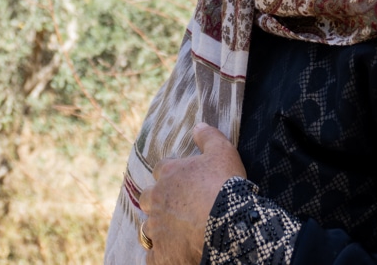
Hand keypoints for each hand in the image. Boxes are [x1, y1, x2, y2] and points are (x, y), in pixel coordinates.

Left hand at [138, 123, 246, 263]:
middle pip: (148, 198)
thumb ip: (208, 136)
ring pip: (149, 228)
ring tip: (177, 234)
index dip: (173, 175)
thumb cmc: (225, 185)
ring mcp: (157, 228)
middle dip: (158, 203)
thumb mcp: (222, 151)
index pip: (162, 170)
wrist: (228, 224)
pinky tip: (174, 255)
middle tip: (178, 209)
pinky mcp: (162, 254)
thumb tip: (198, 125)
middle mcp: (157, 199)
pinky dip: (162, 256)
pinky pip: (154, 257)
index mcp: (168, 174)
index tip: (186, 182)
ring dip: (160, 230)